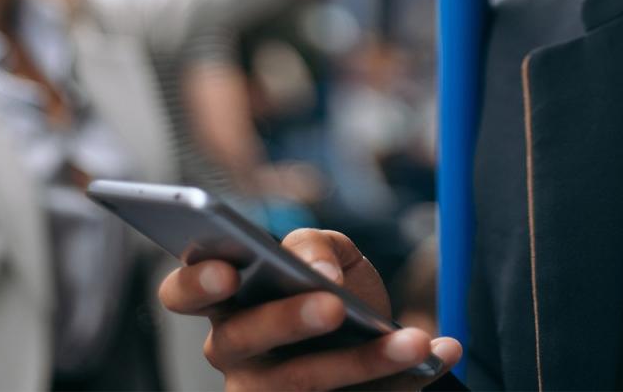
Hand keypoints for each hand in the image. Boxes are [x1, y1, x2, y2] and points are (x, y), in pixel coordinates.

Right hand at [158, 228, 462, 390]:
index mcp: (227, 300)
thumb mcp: (328, 254)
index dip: (195, 283)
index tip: (228, 272)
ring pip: (302, 383)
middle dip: (288, 321)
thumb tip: (317, 274)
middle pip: (241, 341)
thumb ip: (314, 245)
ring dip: (364, 361)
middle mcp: (236, 351)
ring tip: (414, 340)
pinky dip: (405, 380)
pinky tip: (441, 352)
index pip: (181, 292)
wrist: (379, 334)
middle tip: (333, 305)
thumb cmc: (336, 285)